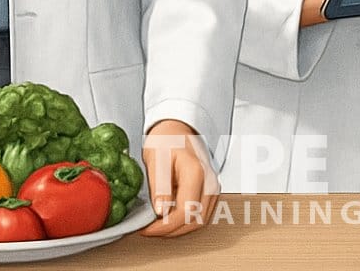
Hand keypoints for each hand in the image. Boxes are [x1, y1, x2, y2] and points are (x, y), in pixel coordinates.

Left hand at [139, 119, 218, 236]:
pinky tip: (168, 216)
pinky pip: (200, 213)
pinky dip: (184, 220)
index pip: (184, 212)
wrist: (177, 126)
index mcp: (196, 172)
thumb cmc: (166, 138)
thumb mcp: (156, 157)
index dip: (164, 226)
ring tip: (156, 225)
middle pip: (194, 221)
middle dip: (170, 231)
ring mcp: (213, 187)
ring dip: (178, 228)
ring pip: (199, 221)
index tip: (146, 228)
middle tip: (149, 230)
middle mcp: (210, 182)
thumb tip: (161, 212)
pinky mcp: (210, 191)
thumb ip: (160, 186)